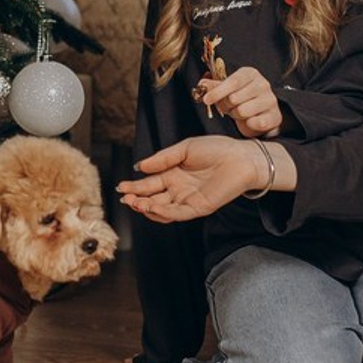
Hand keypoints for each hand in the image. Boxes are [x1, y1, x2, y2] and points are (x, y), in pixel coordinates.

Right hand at [117, 136, 288, 222]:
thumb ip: (163, 159)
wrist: (241, 157)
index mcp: (174, 174)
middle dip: (137, 199)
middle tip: (125, 197)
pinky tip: (152, 206)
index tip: (120, 186)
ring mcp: (188, 200)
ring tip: (134, 202)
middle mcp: (179, 189)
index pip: (150, 183)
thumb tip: (139, 166)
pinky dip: (163, 212)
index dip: (135, 186)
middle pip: (152, 198)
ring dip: (147, 208)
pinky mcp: (199, 207)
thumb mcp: (185, 149)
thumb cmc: (217, 149)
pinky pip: (178, 213)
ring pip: (162, 209)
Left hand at [195, 67, 281, 137]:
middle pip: (234, 98)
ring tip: (239, 113)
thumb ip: (214, 86)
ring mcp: (270, 100)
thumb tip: (201, 85)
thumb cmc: (243, 99)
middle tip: (228, 107)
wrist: (263, 114)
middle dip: (226, 106)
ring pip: (242, 111)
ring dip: (236, 115)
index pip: (232, 82)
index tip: (206, 99)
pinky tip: (250, 120)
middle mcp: (262, 84)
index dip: (217, 91)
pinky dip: (248, 124)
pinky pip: (254, 123)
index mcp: (250, 74)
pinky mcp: (274, 116)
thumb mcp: (228, 90)